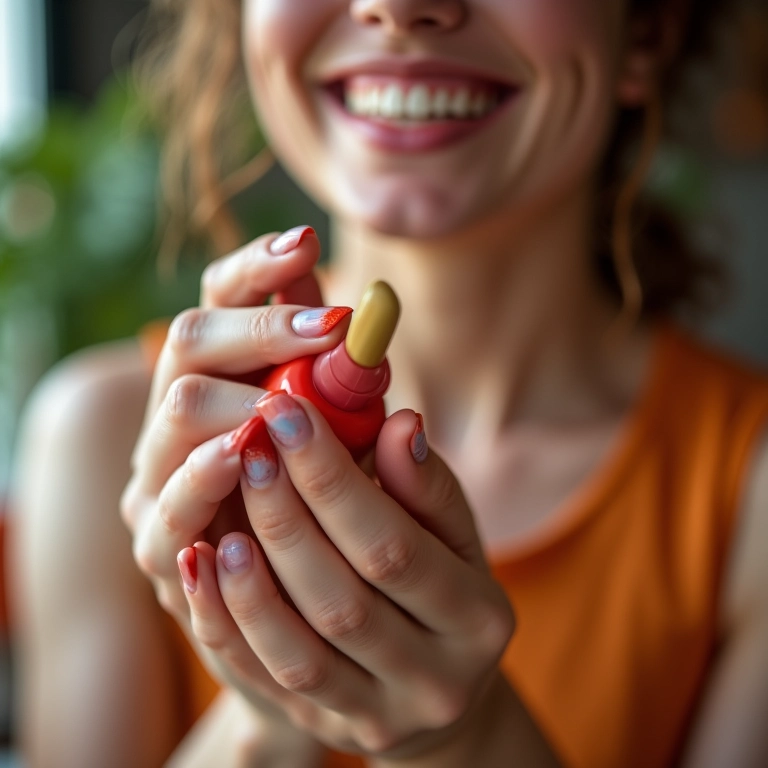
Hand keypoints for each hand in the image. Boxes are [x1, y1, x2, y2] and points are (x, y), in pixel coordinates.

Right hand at [120, 225, 349, 654]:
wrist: (301, 603)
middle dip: (260, 329)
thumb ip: (343, 380)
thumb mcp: (347, 433)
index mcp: (223, 376)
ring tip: (285, 397)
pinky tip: (239, 458)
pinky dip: (202, 482)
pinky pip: (168, 506)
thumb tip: (365, 315)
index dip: (257, 268)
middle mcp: (181, 412)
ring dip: (237, 397)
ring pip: (177, 411)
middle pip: (190, 340)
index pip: (221, 299)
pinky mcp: (159, 541)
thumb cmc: (329, 501)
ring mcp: (160, 473)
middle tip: (328, 327)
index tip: (307, 244)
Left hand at [177, 393, 515, 759]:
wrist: (442, 686)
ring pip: (299, 655)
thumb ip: (426, 485)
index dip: (334, 480)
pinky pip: (264, 683)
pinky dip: (225, 623)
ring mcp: (378, 719)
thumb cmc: (445, 583)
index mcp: (478, 620)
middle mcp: (436, 682)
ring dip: (249, 582)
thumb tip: (401, 424)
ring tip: (219, 514)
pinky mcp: (325, 730)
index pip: (395, 546)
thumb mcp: (453, 534)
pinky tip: (199, 564)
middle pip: (344, 602)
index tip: (287, 413)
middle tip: (248, 449)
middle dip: (286, 519)